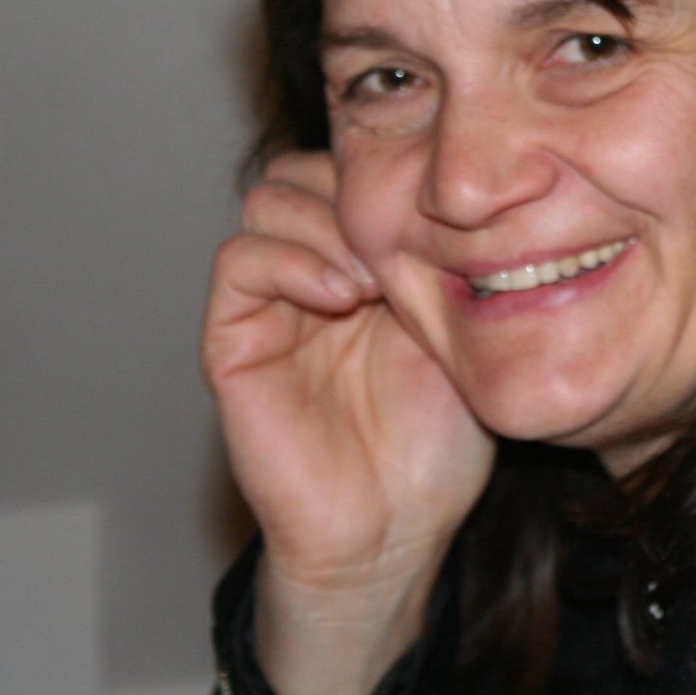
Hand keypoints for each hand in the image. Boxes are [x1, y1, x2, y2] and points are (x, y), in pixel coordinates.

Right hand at [202, 151, 493, 593]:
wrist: (393, 528)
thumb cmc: (437, 441)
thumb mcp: (460, 331)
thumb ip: (446, 262)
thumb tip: (462, 192)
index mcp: (363, 258)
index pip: (352, 166)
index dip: (388, 173)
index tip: (442, 213)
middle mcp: (310, 269)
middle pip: (305, 168)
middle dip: (356, 188)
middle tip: (404, 240)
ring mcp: (268, 303)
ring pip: (270, 199)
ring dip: (327, 222)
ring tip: (377, 280)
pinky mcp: (233, 341)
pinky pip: (239, 262)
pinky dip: (290, 260)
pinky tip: (342, 297)